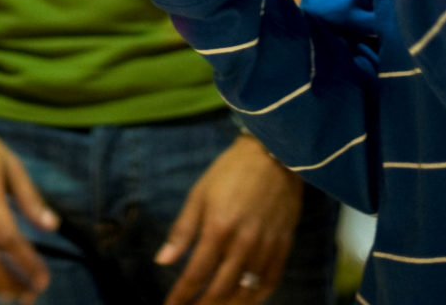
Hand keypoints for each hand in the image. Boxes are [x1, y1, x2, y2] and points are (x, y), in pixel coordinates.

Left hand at [158, 134, 303, 304]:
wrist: (274, 154)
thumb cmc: (230, 172)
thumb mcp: (199, 195)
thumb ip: (182, 231)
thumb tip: (162, 260)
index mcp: (217, 229)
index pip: (195, 274)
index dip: (181, 296)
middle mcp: (243, 243)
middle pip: (220, 289)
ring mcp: (266, 247)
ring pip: (246, 291)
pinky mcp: (283, 245)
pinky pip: (270, 281)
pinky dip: (257, 297)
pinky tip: (244, 301)